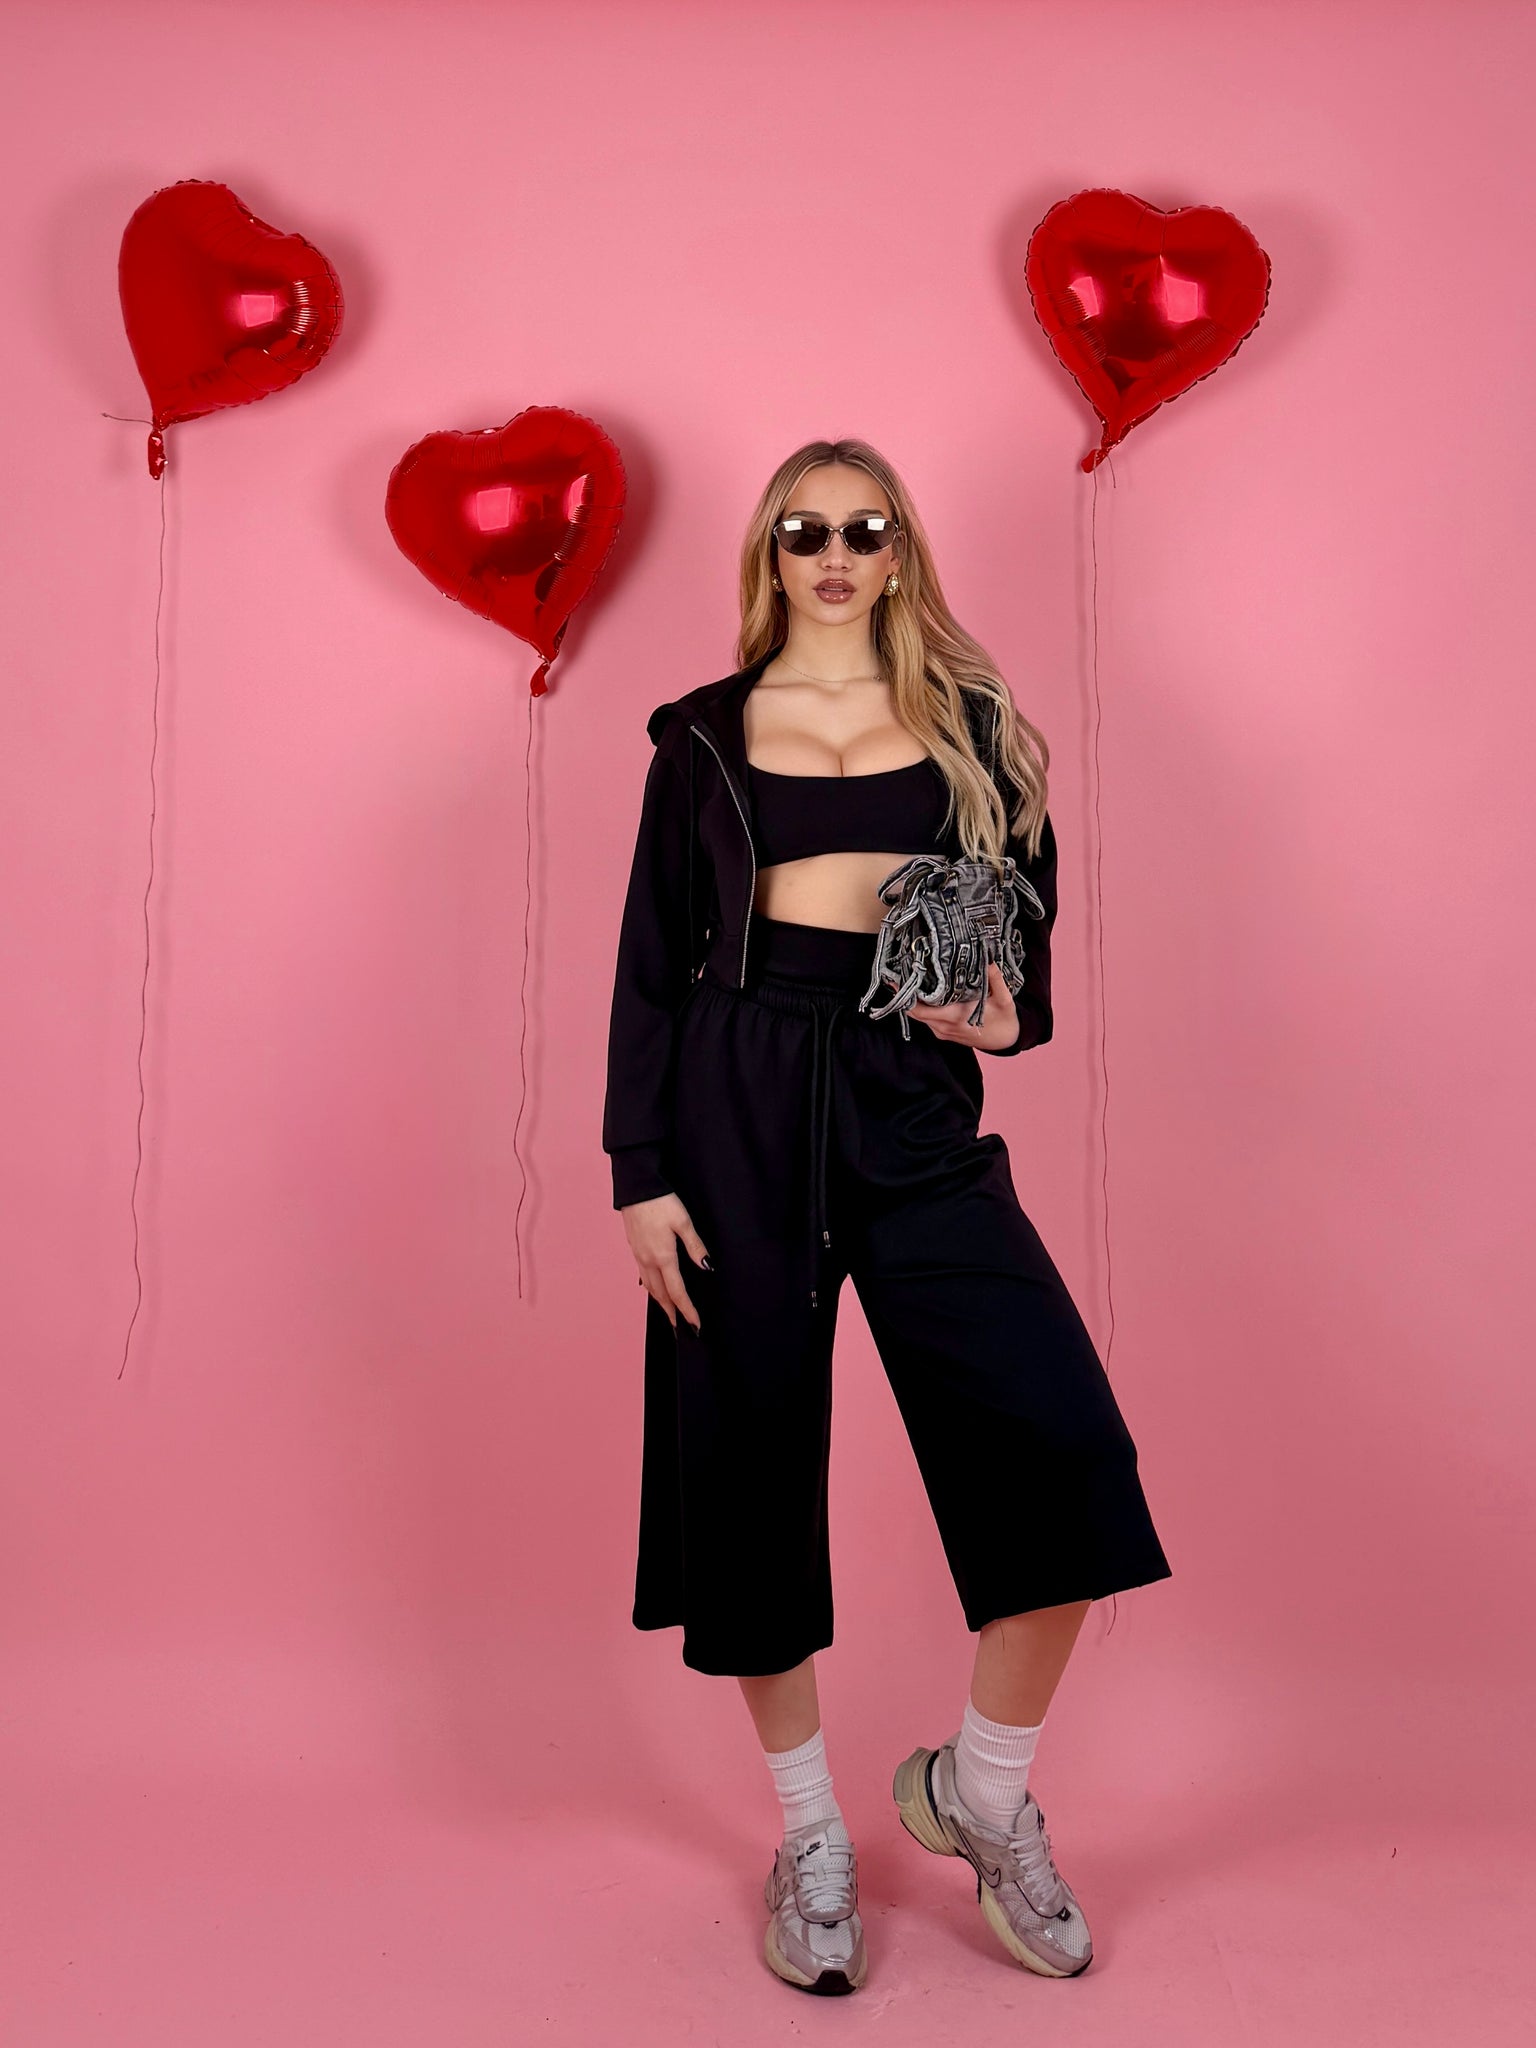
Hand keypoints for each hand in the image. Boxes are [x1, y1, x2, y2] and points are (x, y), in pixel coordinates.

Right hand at [621, 1192, 710, 1332]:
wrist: (636, 1188)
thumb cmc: (661, 1202)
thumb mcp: (683, 1222)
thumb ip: (695, 1246)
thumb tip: (707, 1267)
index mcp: (663, 1257)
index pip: (677, 1292)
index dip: (687, 1310)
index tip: (695, 1325)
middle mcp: (649, 1261)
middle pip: (661, 1295)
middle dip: (672, 1313)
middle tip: (681, 1329)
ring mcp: (639, 1256)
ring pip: (650, 1287)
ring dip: (661, 1303)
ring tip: (670, 1314)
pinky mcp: (635, 1249)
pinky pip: (644, 1276)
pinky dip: (651, 1288)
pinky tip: (654, 1289)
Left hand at [908, 961, 1020, 1051]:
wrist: (1006, 1040)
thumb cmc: (1004, 1020)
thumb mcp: (1004, 998)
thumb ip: (995, 979)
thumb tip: (988, 960)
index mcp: (955, 1017)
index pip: (921, 1010)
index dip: (908, 997)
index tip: (902, 980)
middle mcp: (945, 1027)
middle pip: (914, 1013)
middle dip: (906, 995)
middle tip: (901, 975)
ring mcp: (943, 1031)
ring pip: (919, 1017)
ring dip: (913, 1001)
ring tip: (911, 980)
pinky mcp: (944, 1033)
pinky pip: (927, 1020)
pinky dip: (922, 1008)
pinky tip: (923, 994)